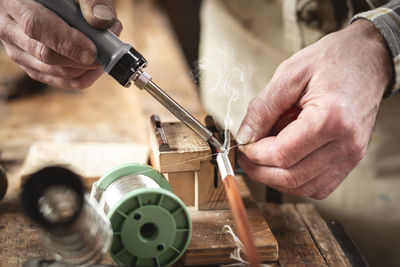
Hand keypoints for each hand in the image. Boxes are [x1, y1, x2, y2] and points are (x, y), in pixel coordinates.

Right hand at [0, 0, 121, 88]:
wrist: (44, 3)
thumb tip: (102, 21)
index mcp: (14, 2)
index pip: (36, 26)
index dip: (66, 42)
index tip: (92, 50)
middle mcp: (9, 29)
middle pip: (46, 55)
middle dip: (82, 58)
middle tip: (109, 49)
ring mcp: (18, 52)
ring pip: (55, 72)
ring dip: (87, 67)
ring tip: (106, 49)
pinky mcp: (32, 67)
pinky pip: (60, 81)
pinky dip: (84, 76)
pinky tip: (98, 65)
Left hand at [236, 20, 391, 198]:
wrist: (369, 58)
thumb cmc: (333, 60)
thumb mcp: (289, 74)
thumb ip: (263, 108)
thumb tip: (245, 137)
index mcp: (331, 118)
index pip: (282, 155)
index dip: (255, 154)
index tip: (244, 144)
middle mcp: (346, 143)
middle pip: (291, 178)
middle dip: (260, 171)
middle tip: (246, 156)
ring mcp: (352, 155)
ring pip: (304, 187)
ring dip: (276, 178)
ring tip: (263, 158)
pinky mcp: (351, 159)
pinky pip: (319, 186)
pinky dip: (296, 181)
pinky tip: (285, 163)